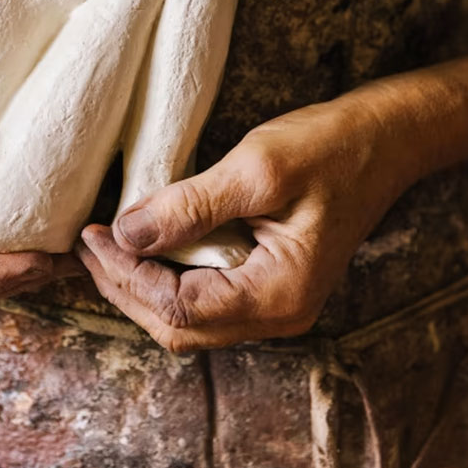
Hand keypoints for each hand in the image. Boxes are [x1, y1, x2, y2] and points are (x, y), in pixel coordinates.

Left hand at [77, 63, 467, 351]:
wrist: (380, 140)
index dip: (126, 274)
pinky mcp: (270, 282)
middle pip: (180, 327)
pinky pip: (207, 298)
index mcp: (278, 294)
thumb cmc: (326, 148)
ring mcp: (276, 302)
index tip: (93, 236)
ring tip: (105, 247)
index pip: (179, 307)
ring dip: (142, 287)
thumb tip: (126, 235)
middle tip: (87, 246)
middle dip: (125, 289)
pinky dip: (167, 279)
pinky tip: (145, 248)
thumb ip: (189, 207)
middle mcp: (278, 313)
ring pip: (190, 319)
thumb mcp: (255, 170)